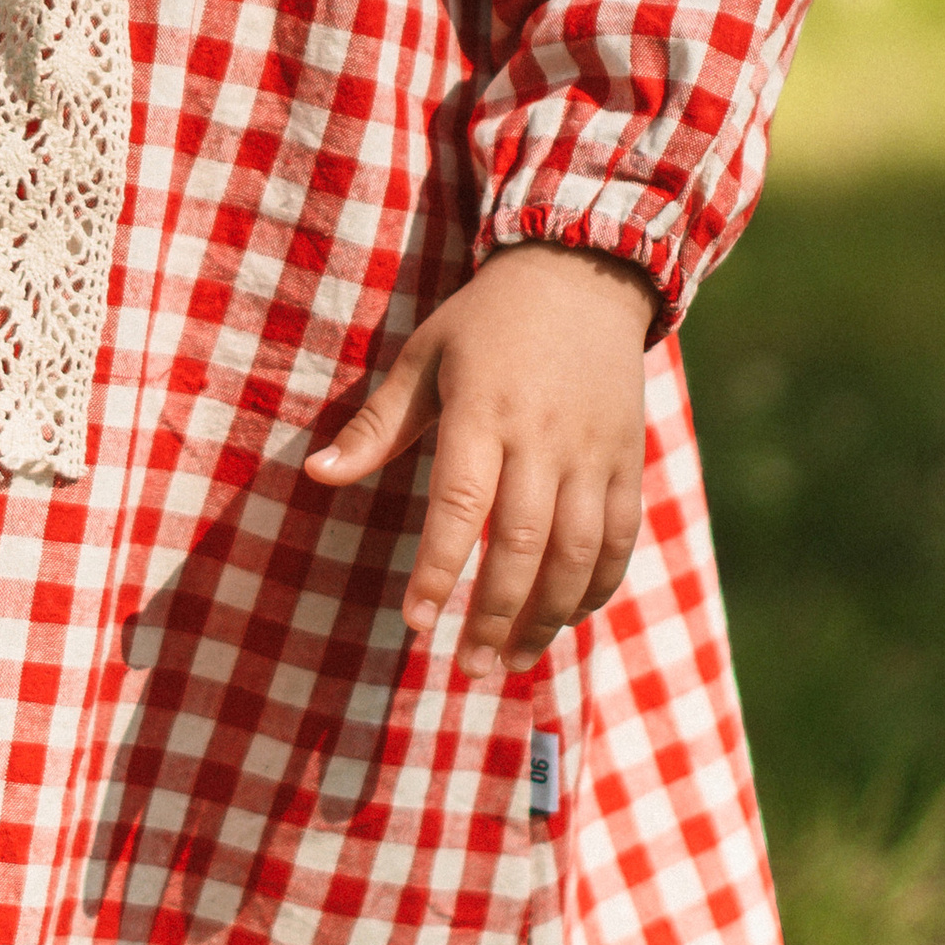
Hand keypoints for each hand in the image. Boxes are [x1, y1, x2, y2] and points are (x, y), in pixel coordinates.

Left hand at [306, 246, 653, 679]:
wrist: (582, 276)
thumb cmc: (487, 323)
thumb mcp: (424, 357)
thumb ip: (376, 424)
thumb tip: (317, 474)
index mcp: (484, 409)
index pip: (461, 503)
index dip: (439, 568)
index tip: (417, 622)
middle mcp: (543, 437)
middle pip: (523, 542)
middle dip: (494, 613)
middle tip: (467, 668)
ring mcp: (593, 452)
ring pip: (578, 553)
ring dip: (546, 616)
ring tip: (510, 661)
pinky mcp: (627, 460)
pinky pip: (619, 539)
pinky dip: (595, 588)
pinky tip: (563, 620)